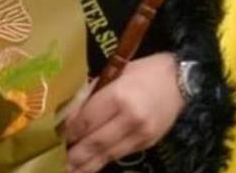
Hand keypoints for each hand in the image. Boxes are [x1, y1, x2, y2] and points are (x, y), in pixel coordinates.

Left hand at [63, 52, 183, 172]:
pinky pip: (120, 154)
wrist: (180, 81)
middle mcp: (131, 118)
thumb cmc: (144, 71)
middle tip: (57, 162)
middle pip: (95, 142)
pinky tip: (90, 164)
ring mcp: (141, 134)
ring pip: (107, 154)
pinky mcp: (148, 143)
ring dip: (86, 164)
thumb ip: (90, 93)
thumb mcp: (115, 73)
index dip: (69, 132)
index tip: (54, 137)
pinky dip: (104, 159)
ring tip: (70, 170)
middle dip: (75, 154)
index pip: (87, 120)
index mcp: (120, 96)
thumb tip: (67, 116)